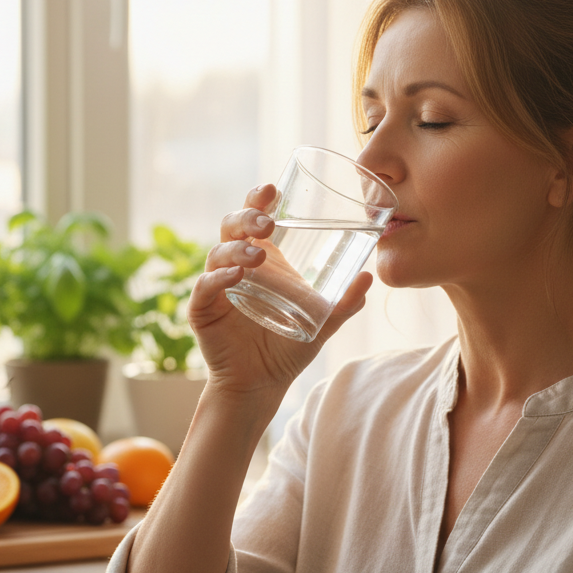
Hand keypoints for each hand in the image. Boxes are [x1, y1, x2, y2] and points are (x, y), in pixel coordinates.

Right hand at [188, 184, 373, 395]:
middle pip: (232, 226)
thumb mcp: (322, 322)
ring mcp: (216, 285)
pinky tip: (236, 277)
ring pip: (218, 252)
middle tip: (268, 222)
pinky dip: (218, 278)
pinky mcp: (202, 309)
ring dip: (237, 249)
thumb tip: (369, 276)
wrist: (262, 385)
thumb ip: (344, 302)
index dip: (258, 199)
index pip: (254, 218)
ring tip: (258, 256)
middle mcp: (235, 265)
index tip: (273, 188)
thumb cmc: (288, 348)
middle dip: (247, 217)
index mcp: (261, 258)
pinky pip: (206, 287)